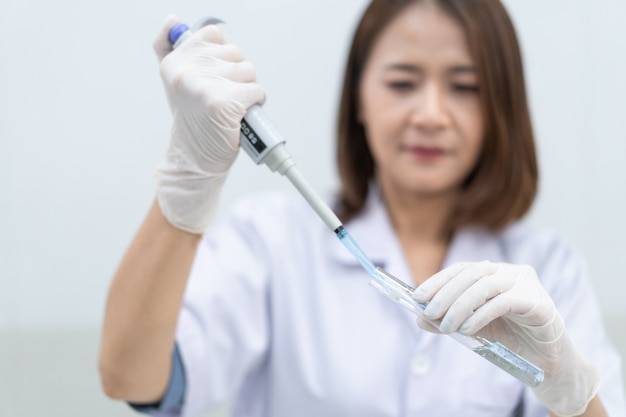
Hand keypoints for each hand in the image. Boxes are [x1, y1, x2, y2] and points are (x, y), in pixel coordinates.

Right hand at [153, 16, 264, 233]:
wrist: (195, 159)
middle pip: (236, 53)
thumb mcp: (174, 82)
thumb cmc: (192, 120)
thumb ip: (168, 47)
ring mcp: (204, 86)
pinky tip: (242, 115)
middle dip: (237, 75)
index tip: (215, 76)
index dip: (223, 56)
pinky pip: (257, 90)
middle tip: (222, 97)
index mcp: (174, 61)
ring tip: (231, 107)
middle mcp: (185, 71)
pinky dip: (256, 103)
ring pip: (249, 71)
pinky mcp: (223, 103)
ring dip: (247, 90)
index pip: (213, 34)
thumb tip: (172, 19)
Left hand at [412, 261, 599, 416]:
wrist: (544, 360)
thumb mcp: (471, 328)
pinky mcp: (538, 301)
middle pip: (471, 274)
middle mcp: (509, 271)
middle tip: (428, 313)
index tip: (417, 296)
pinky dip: (480, 315)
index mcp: (492, 271)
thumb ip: (446, 321)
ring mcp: (525, 283)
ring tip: (446, 326)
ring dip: (460, 306)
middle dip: (445, 294)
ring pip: (485, 285)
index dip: (438, 281)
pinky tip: (467, 329)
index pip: (461, 269)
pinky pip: (503, 302)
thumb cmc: (508, 337)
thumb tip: (419, 318)